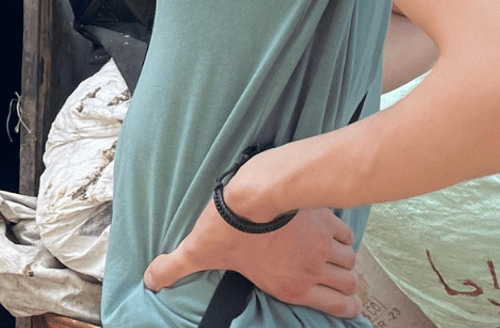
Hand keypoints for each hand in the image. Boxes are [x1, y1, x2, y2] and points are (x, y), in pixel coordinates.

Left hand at [144, 201, 360, 318]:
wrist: (254, 192)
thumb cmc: (229, 227)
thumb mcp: (198, 251)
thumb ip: (174, 268)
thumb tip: (150, 281)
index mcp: (292, 285)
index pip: (338, 306)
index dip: (346, 307)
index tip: (345, 303)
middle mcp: (314, 268)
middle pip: (350, 283)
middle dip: (345, 284)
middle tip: (334, 278)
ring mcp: (323, 244)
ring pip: (350, 259)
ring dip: (342, 259)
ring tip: (329, 254)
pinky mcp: (325, 219)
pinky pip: (346, 233)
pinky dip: (341, 235)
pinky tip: (328, 230)